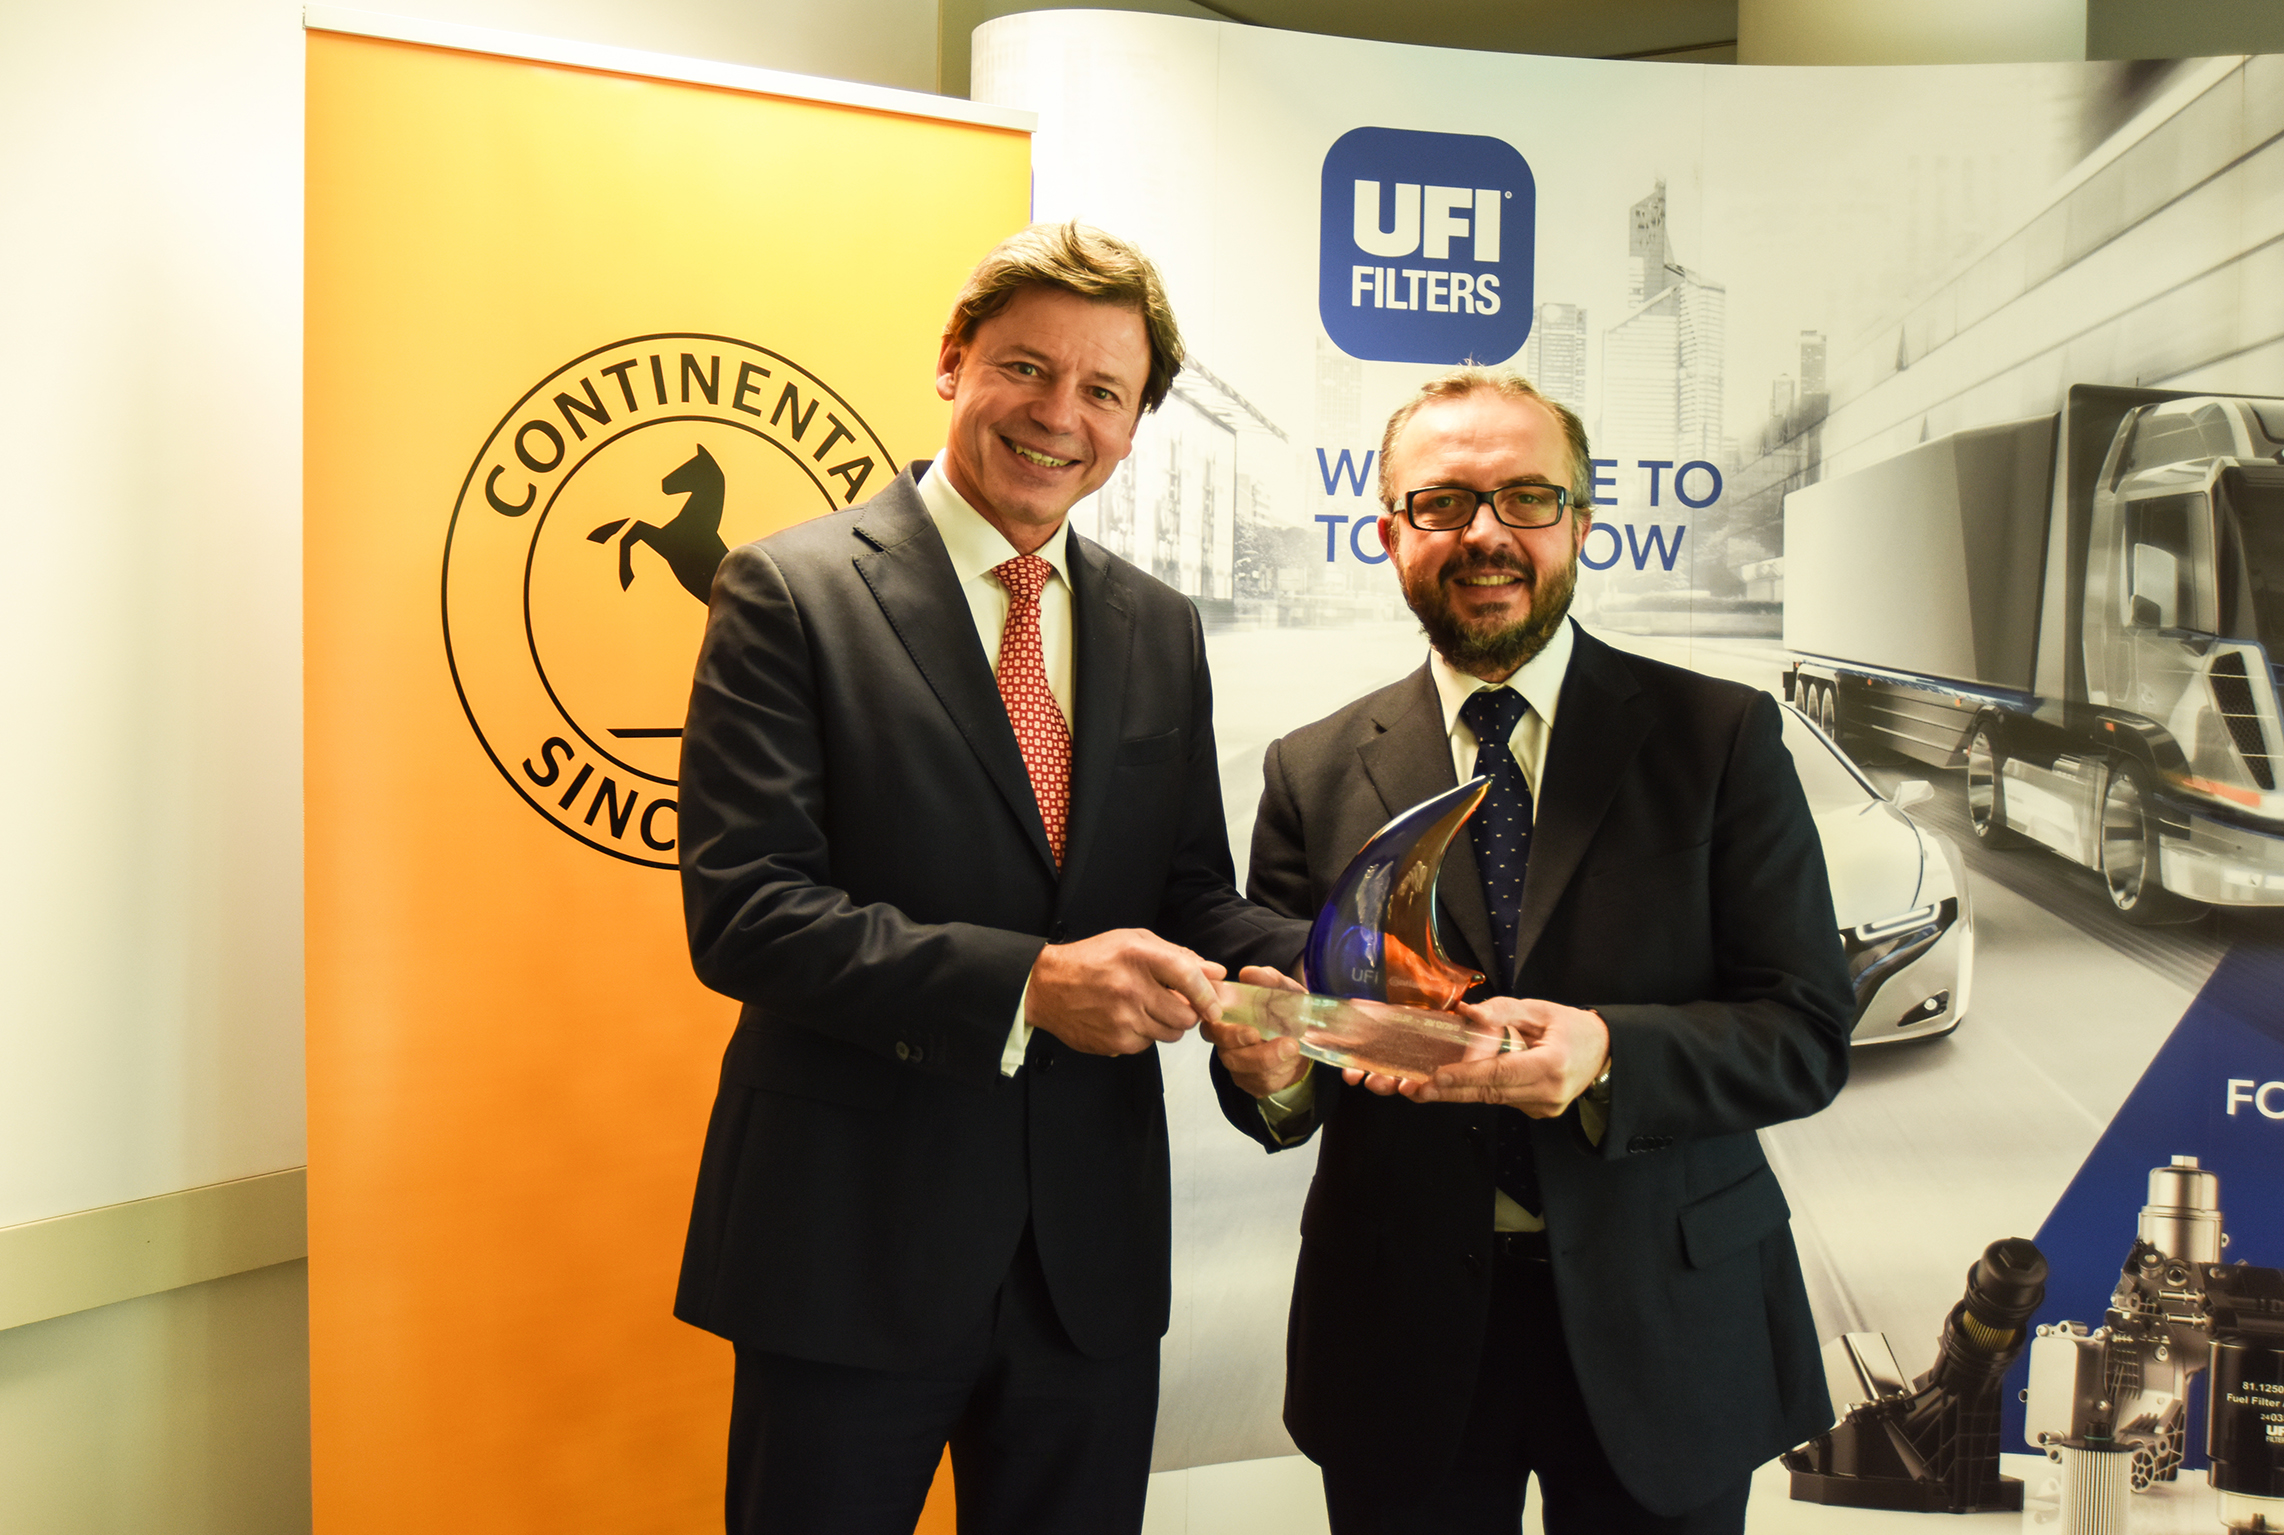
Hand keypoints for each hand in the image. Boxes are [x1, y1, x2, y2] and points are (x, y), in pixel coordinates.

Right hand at [1025, 929, 1225, 1056]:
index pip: (1187, 976)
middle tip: (1174, 1004)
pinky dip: (1144, 1035)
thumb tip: (1216, 972)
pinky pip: (1148, 1046)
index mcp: (1137, 956)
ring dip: (1166, 1025)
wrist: (1046, 987)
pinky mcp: (1115, 1042)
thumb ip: (1178, 955)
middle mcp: (1131, 988)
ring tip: (1145, 1009)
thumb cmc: (1092, 960)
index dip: (1207, 994)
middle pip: (1185, 1016)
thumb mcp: (1133, 942)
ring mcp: (1122, 1019)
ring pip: (1170, 1034)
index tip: (1214, 1005)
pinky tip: (1126, 1019)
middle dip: (1187, 1013)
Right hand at [1202, 965, 1308, 1096]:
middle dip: (1256, 1051)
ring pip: (1246, 1071)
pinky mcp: (1250, 1083)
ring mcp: (1236, 1066)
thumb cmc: (1284, 1011)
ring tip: (1294, 1049)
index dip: (1228, 1032)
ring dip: (1273, 1061)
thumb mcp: (1283, 991)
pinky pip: (1260, 1084)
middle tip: (1284, 1043)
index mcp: (1224, 1018)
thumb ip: (1268, 980)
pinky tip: (1291, 1063)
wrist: (1302, 1040)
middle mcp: (1224, 1043)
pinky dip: (1278, 1074)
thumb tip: (1250, 974)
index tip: (1252, 1031)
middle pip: (1229, 1053)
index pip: (1211, 1027)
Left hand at [1408, 998, 1608, 1116]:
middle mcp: (1547, 1093)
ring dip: (1458, 1089)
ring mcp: (1543, 1108)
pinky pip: (1501, 1099)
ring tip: (1422, 1083)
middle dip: (1447, 1091)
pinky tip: (1458, 1081)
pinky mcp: (1537, 1112)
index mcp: (1551, 1065)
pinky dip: (1480, 1088)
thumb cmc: (1574, 1028)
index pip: (1499, 1073)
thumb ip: (1503, 1011)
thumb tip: (1467, 1012)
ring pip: (1491, 1098)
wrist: (1605, 1054)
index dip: (1465, 1075)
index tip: (1436, 1076)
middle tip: (1411, 1088)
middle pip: (1488, 1092)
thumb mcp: (1541, 1010)